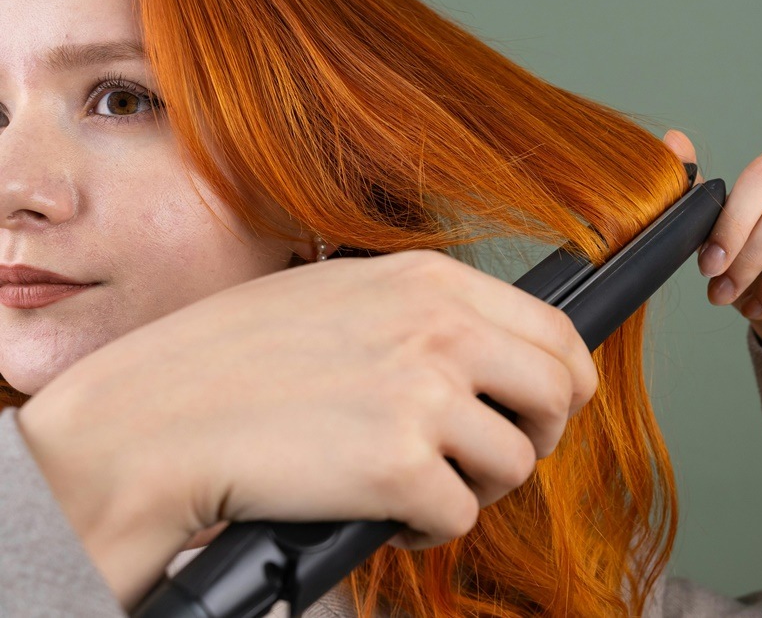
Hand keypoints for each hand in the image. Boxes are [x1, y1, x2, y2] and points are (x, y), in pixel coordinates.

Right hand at [15, 250, 597, 608]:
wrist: (150, 422)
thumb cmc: (228, 362)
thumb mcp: (340, 297)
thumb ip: (421, 313)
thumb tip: (487, 348)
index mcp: (430, 281)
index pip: (555, 330)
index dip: (563, 380)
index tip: (547, 406)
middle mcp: (441, 329)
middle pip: (558, 395)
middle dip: (534, 436)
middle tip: (490, 456)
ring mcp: (425, 395)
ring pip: (515, 463)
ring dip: (474, 487)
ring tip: (418, 484)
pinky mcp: (402, 467)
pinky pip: (460, 516)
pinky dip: (427, 529)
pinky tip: (383, 513)